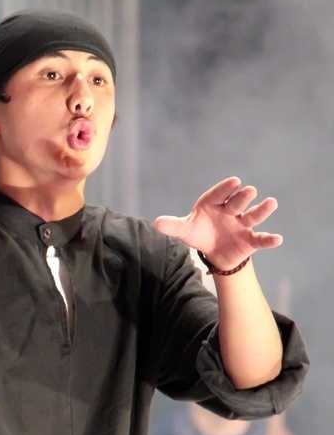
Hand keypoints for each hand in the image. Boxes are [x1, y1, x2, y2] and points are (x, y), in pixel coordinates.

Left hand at [154, 177, 281, 270]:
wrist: (214, 253)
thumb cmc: (200, 234)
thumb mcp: (185, 230)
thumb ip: (173, 226)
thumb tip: (156, 223)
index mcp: (214, 204)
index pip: (219, 194)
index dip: (226, 189)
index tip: (234, 182)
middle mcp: (231, 212)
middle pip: (237, 203)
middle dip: (242, 197)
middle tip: (249, 190)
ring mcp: (242, 225)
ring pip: (253, 216)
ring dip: (262, 210)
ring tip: (271, 203)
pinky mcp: (250, 240)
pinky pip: (261, 240)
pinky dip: (269, 240)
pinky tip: (277, 239)